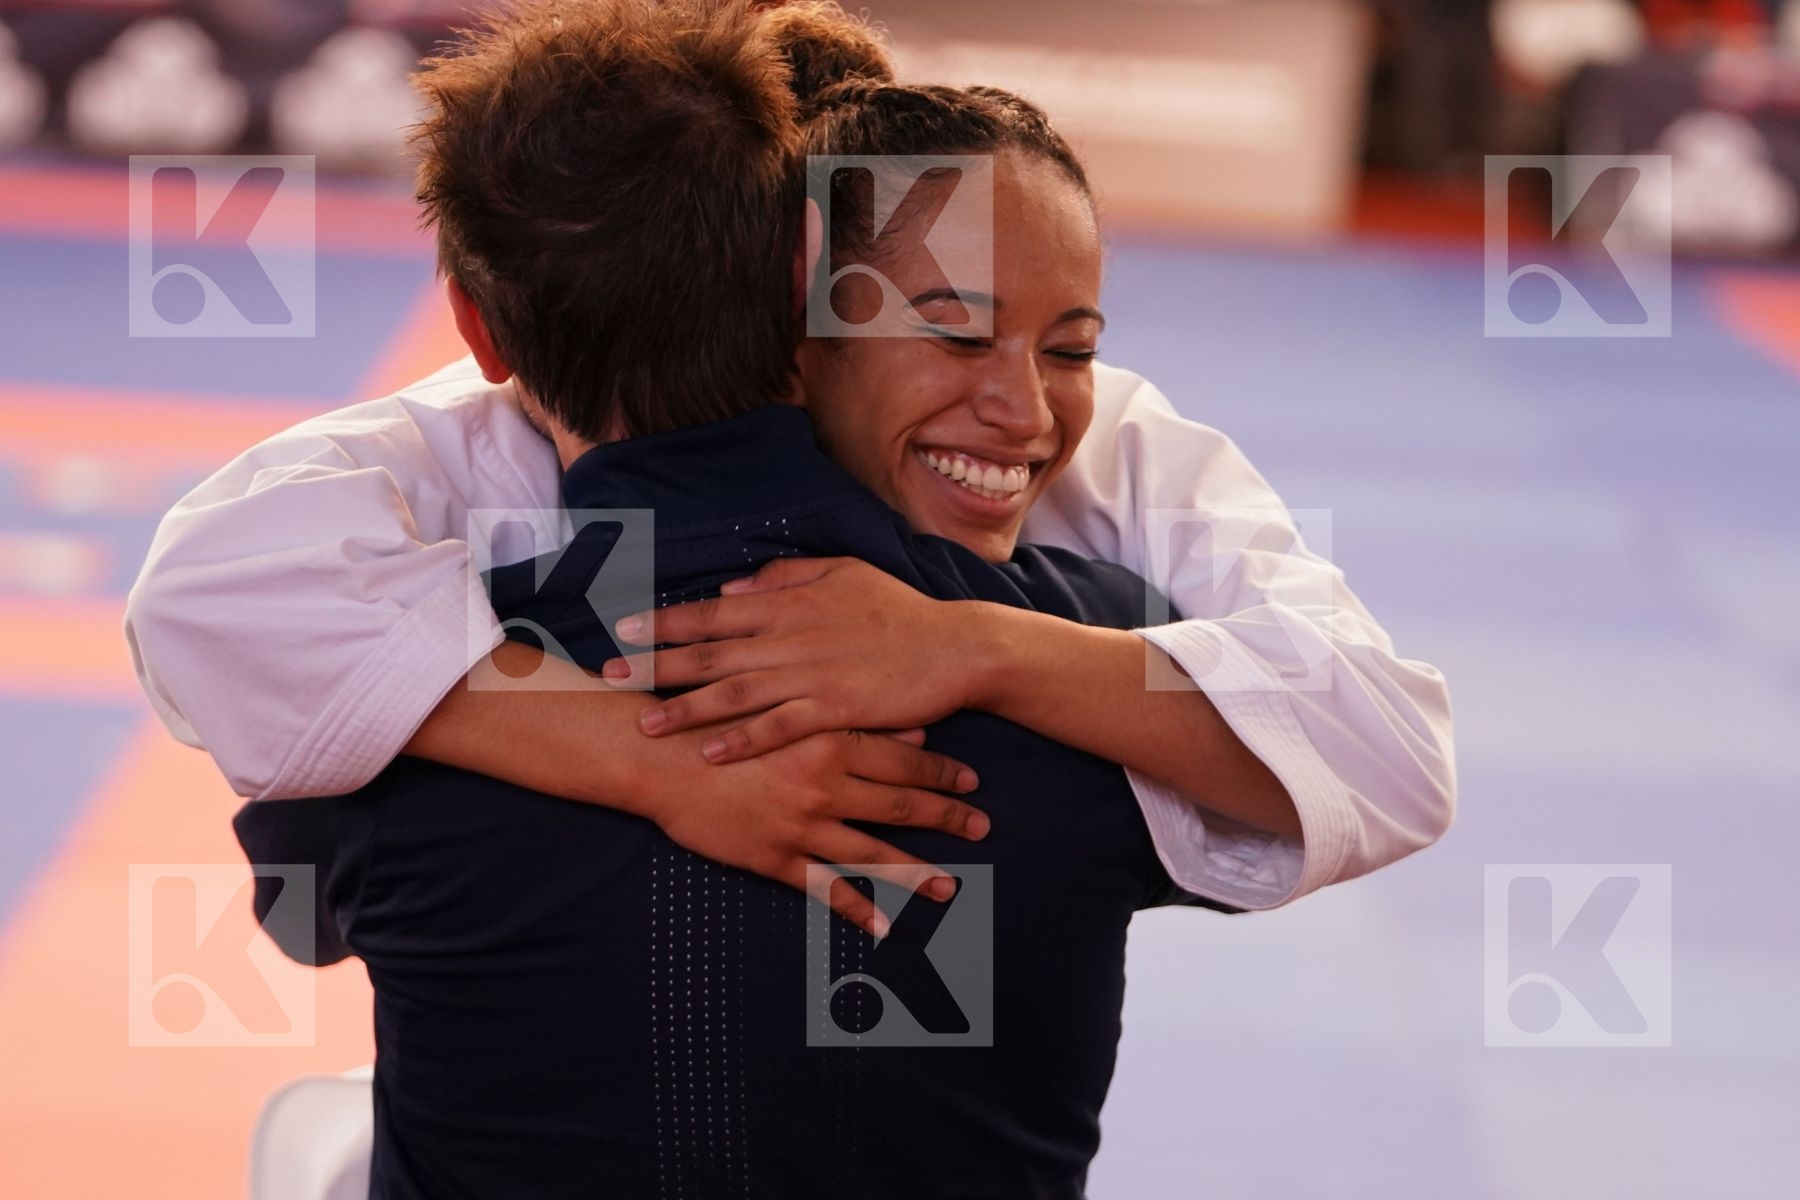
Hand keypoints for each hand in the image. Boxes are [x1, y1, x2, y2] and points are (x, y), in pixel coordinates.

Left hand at [605, 558, 990, 762]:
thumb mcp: (841, 573)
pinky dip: (741, 740)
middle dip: (654, 666)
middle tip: (609, 678)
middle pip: (709, 653)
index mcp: (788, 603)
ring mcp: (810, 675)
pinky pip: (777, 727)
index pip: (712, 611)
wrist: (953, 647)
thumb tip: (729, 588)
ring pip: (734, 693)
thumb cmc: (897, 610)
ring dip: (685, 708)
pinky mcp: (833, 710)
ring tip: (645, 723)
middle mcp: (789, 637)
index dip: (664, 620)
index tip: (621, 629)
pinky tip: (709, 751)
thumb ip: (782, 579)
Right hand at [628, 722, 986, 937]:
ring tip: (951, 886)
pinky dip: (856, 909)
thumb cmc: (717, 719)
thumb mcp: (780, 704)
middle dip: (946, 818)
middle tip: (982, 828)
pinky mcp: (773, 857)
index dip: (941, 774)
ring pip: (872, 854)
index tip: (972, 783)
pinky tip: (884, 928)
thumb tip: (906, 731)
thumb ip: (843, 713)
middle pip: (900, 806)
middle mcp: (823, 785)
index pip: (902, 760)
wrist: (656, 755)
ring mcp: (800, 826)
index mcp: (828, 740)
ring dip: (916, 873)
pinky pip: (824, 889)